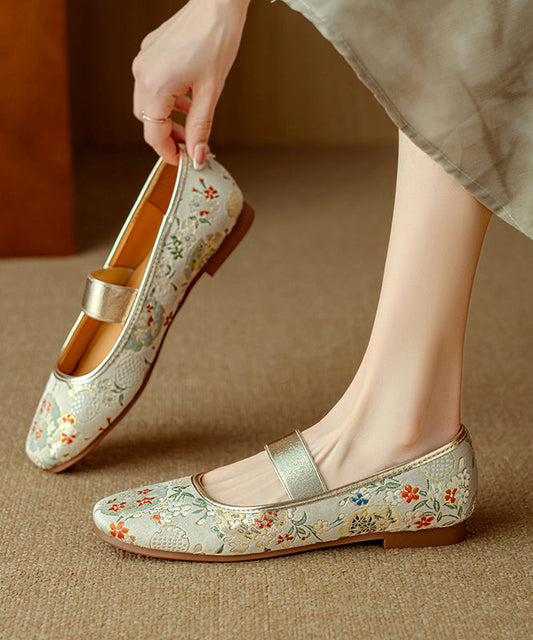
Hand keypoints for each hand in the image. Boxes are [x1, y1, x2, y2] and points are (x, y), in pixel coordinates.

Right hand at [132, 0, 249, 166]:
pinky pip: (151, 85)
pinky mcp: (148, 53)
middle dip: (167, 136)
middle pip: (147, 120)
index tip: (184, 161)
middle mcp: (142, 73)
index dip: (168, 152)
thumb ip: (200, 128)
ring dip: (167, 118)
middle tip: (191, 144)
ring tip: (191, 121)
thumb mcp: (210, 93)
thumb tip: (197, 156)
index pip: (153, 133)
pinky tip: (186, 99)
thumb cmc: (216, 41)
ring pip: (148, 104)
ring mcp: (143, 61)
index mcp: (155, 85)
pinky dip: (166, 99)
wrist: (217, 4)